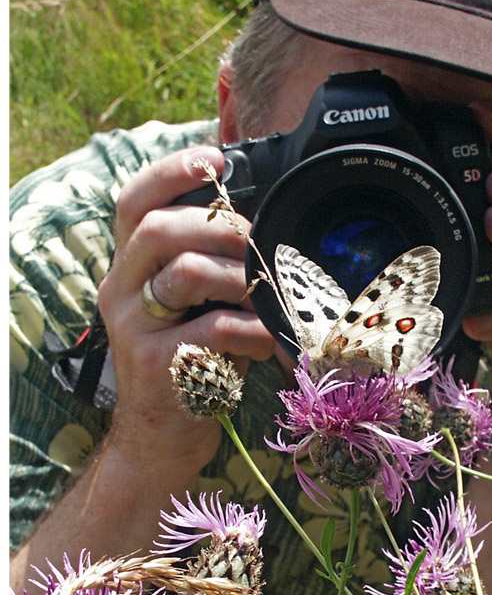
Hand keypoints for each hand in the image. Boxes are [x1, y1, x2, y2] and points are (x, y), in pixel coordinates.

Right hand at [97, 145, 274, 473]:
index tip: (213, 159)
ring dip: (240, 277)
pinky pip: (214, 330)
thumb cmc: (192, 360)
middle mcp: (121, 290)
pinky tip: (267, 342)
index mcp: (130, 268)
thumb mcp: (194, 306)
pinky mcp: (158, 366)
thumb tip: (262, 224)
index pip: (133, 203)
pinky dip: (253, 330)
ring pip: (186, 273)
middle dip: (219, 226)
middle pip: (158, 229)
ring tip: (267, 297)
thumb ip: (210, 266)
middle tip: (257, 242)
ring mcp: (134, 329)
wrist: (163, 435)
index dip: (170, 172)